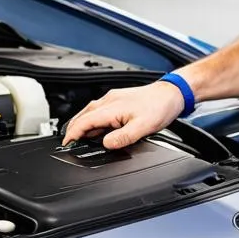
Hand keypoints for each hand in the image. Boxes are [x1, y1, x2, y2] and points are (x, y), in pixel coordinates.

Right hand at [62, 81, 187, 148]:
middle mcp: (109, 100)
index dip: (73, 134)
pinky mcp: (120, 98)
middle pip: (83, 115)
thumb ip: (122, 137)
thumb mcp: (142, 127)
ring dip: (82, 123)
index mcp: (111, 107)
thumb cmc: (160, 107)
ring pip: (90, 111)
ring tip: (78, 136)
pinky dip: (92, 119)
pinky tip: (97, 126)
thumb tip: (106, 144)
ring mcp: (114, 98)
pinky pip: (99, 109)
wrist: (172, 93)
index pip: (85, 121)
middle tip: (68, 142)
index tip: (66, 143)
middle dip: (73, 128)